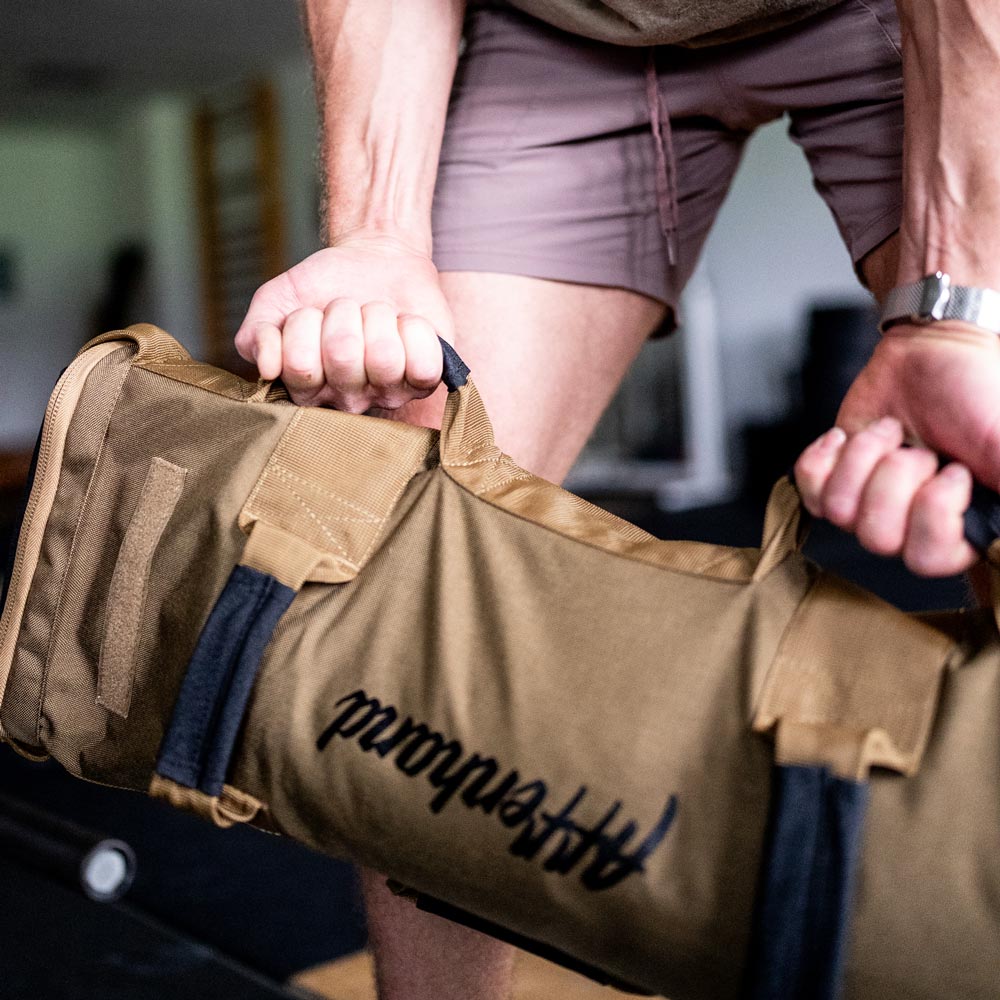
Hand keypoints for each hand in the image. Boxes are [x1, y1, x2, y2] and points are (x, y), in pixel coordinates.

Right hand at [235, 231, 452, 410]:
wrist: (375, 255)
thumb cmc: (323, 287)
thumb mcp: (275, 302)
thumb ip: (255, 335)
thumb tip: (267, 367)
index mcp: (308, 388)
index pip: (299, 367)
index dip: (303, 325)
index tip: (310, 313)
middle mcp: (349, 398)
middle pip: (343, 357)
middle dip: (343, 314)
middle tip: (348, 308)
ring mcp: (390, 391)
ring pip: (384, 359)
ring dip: (378, 317)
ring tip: (376, 313)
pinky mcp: (426, 378)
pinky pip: (423, 364)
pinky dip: (415, 329)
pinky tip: (405, 323)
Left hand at [795, 322, 999, 574]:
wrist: (931, 351)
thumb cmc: (976, 391)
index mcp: (959, 524)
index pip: (930, 560)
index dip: (933, 514)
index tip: (952, 472)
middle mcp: (912, 523)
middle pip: (878, 538)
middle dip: (894, 479)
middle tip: (918, 448)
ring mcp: (868, 504)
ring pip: (840, 513)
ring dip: (864, 459)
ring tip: (891, 433)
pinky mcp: (833, 481)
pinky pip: (809, 492)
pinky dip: (825, 457)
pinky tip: (848, 437)